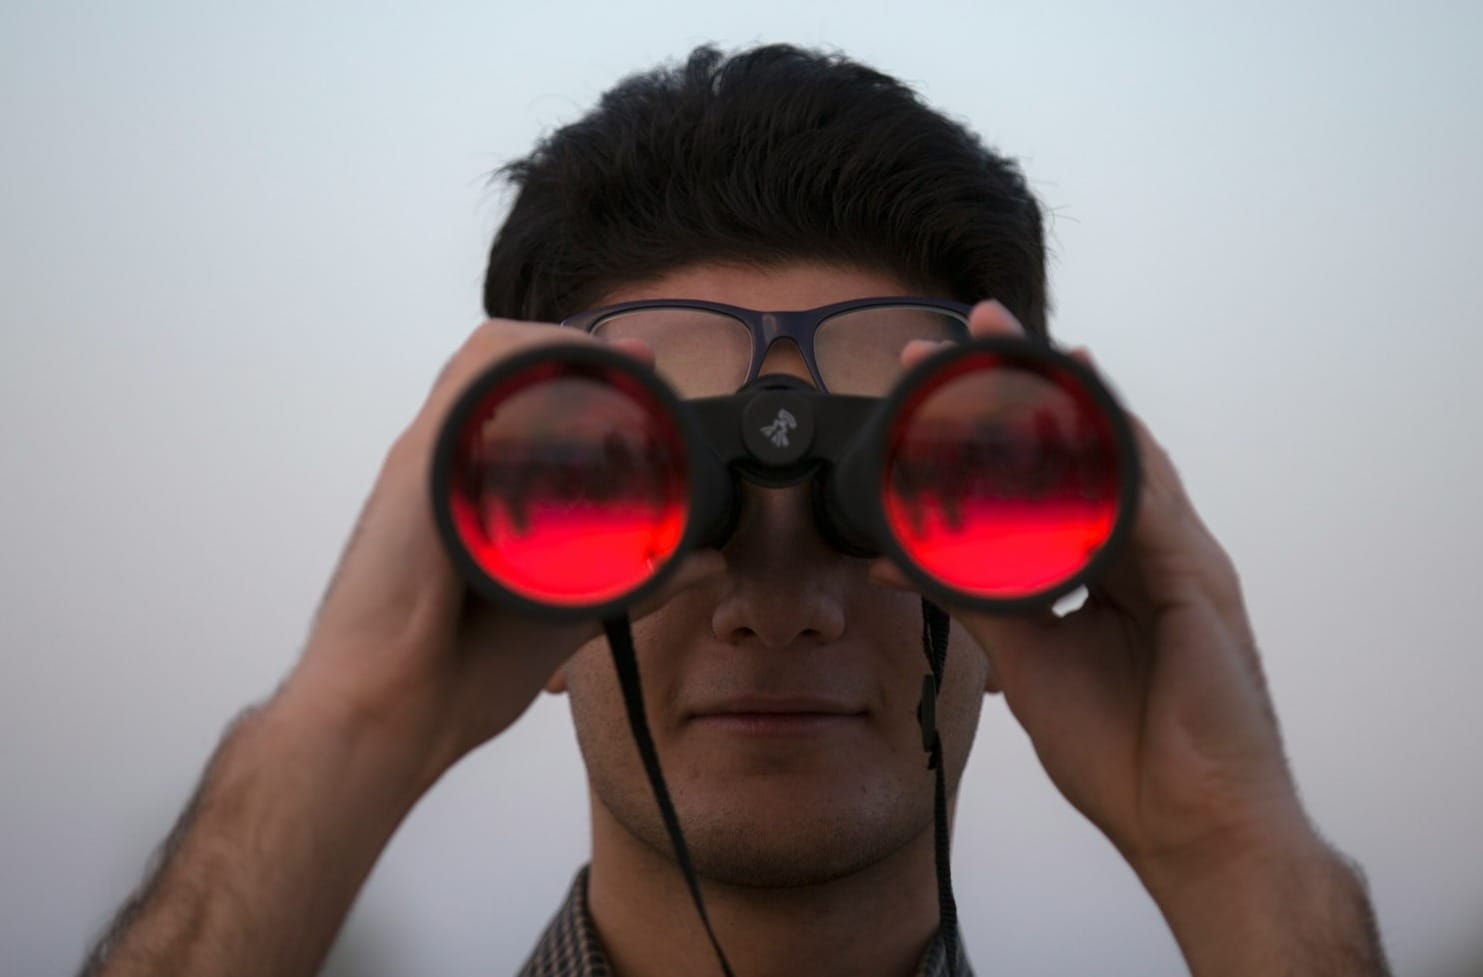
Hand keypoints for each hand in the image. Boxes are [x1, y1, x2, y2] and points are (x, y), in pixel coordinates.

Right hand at [288, 319, 726, 791]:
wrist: (384, 718)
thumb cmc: (451, 677)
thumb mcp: (566, 613)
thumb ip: (636, 582)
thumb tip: (707, 564)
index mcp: (464, 493)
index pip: (517, 399)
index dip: (579, 374)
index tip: (643, 380)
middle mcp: (442, 466)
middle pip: (502, 365)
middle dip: (574, 351)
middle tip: (639, 369)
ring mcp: (426, 463)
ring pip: (486, 360)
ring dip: (555, 347)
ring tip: (617, 365)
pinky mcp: (417, 471)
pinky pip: (467, 384)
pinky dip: (522, 362)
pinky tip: (569, 371)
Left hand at [872, 301, 1315, 885]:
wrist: (1187, 823)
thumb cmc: (1122, 749)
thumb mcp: (1026, 657)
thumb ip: (975, 596)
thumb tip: (901, 558)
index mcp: (1106, 563)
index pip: (1050, 471)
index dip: (1001, 420)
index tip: (937, 378)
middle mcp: (1145, 547)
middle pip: (1088, 444)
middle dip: (1035, 382)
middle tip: (978, 325)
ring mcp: (1181, 558)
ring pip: (1126, 455)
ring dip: (1076, 398)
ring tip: (1030, 346)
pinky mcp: (1202, 583)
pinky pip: (1153, 508)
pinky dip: (1117, 463)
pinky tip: (1084, 419)